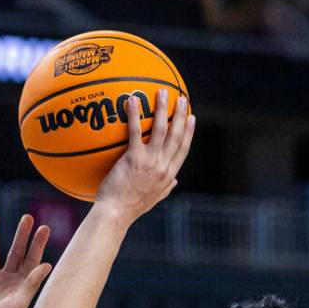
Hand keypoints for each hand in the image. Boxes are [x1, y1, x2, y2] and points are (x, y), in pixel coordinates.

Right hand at [0, 213, 52, 307]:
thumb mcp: (19, 304)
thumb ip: (31, 284)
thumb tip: (47, 265)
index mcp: (23, 284)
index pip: (32, 259)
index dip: (38, 244)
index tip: (44, 227)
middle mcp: (9, 279)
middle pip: (15, 252)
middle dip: (21, 235)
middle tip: (27, 217)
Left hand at [95, 88, 195, 221]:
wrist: (115, 215)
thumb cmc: (129, 209)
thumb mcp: (152, 200)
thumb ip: (165, 189)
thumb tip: (174, 182)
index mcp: (168, 175)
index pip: (183, 150)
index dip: (189, 132)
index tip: (192, 118)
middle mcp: (163, 166)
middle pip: (176, 135)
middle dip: (181, 115)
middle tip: (182, 98)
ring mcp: (150, 162)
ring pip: (161, 129)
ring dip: (163, 109)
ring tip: (162, 92)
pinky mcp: (133, 159)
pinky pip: (135, 132)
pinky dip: (135, 115)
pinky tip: (132, 101)